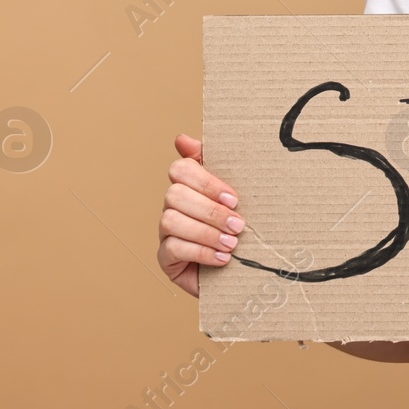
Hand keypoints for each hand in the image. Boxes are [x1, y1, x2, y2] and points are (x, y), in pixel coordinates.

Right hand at [157, 134, 243, 297]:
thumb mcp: (235, 195)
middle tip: (238, 224)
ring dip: (206, 233)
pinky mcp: (166, 258)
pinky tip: (223, 258)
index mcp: (189, 186)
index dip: (205, 182)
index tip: (233, 197)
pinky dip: (202, 252)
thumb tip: (181, 139)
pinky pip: (173, 248)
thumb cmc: (238, 226)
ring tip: (232, 243)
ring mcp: (165, 232)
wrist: (242, 269)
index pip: (180, 169)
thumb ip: (216, 164)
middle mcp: (172, 206)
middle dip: (210, 211)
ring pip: (171, 221)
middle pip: (175, 195)